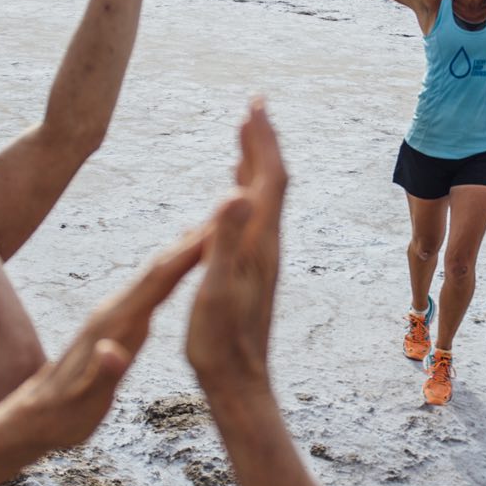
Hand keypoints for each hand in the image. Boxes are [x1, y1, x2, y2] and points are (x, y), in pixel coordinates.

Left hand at [11, 228, 205, 450]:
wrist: (32, 417)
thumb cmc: (63, 414)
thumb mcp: (85, 402)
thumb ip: (102, 374)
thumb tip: (112, 350)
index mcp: (114, 326)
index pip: (156, 284)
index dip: (186, 257)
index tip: (215, 233)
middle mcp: (113, 311)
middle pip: (159, 269)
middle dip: (192, 242)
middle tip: (225, 216)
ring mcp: (113, 314)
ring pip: (155, 274)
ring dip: (183, 250)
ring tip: (213, 231)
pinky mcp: (114, 321)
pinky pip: (151, 288)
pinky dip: (171, 270)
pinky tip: (182, 262)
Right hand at [186, 99, 286, 391]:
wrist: (239, 382)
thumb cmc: (219, 341)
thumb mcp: (214, 289)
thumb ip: (224, 241)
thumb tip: (236, 194)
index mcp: (259, 243)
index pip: (268, 178)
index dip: (263, 139)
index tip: (254, 103)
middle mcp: (267, 245)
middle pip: (272, 181)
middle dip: (263, 140)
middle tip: (254, 105)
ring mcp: (263, 258)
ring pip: (265, 199)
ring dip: (257, 163)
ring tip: (246, 135)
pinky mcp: (254, 270)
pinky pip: (255, 218)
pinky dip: (247, 191)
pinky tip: (236, 195)